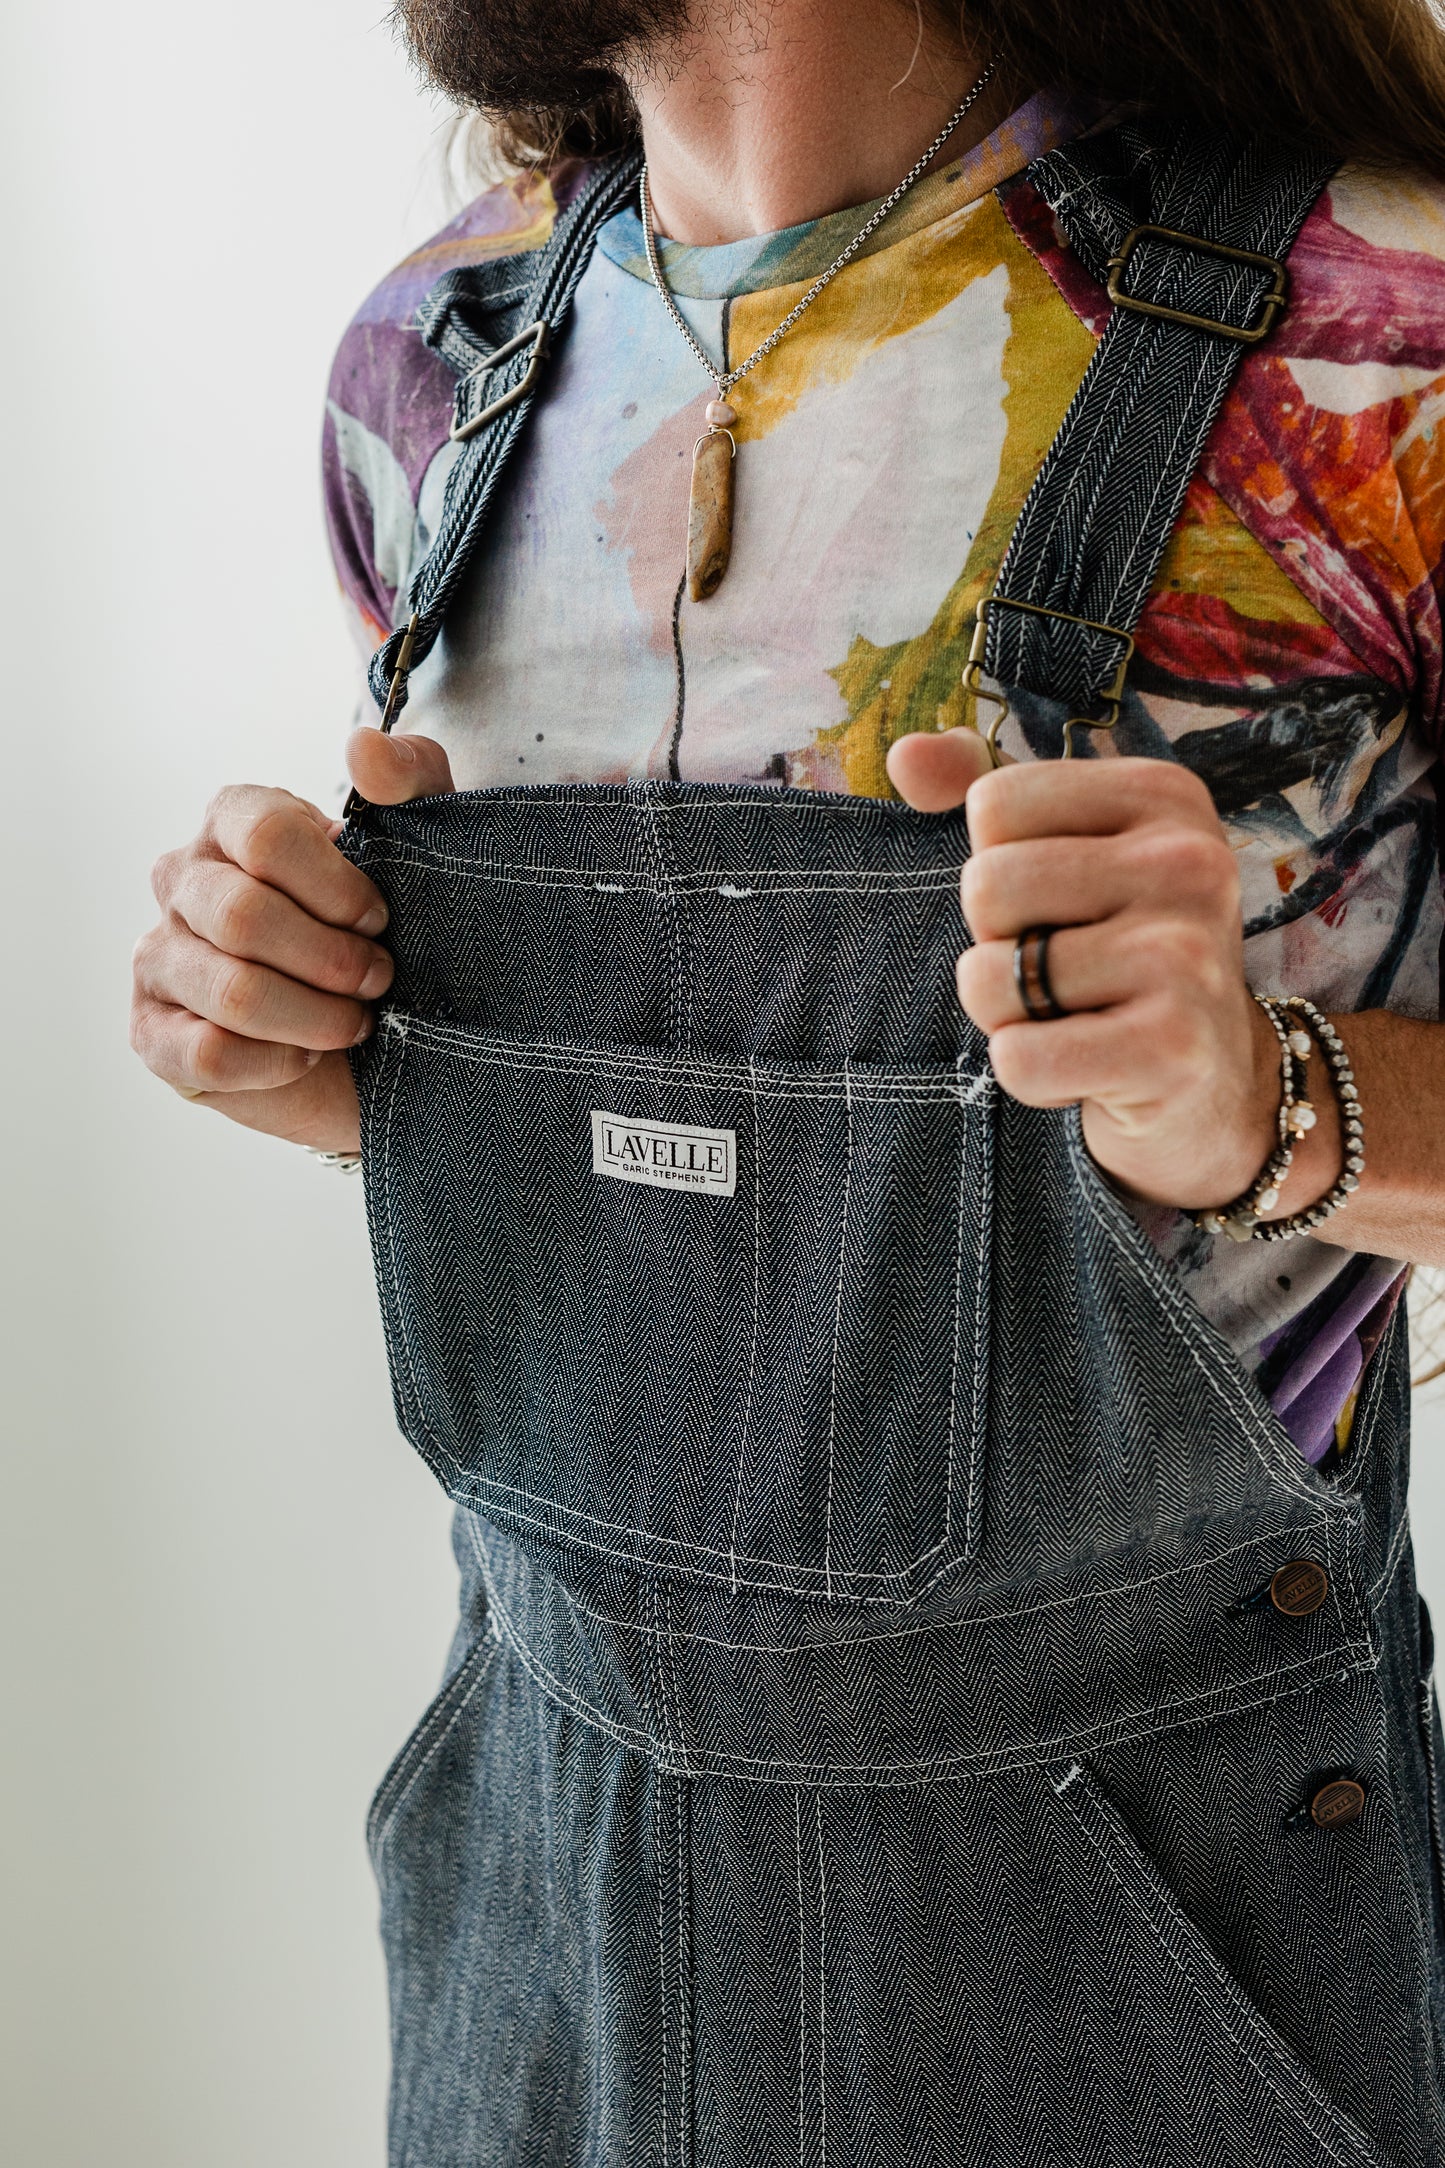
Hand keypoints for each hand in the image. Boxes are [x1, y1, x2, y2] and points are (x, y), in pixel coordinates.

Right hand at [131, 731, 454, 1151]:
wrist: (376, 1034)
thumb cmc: (388, 927)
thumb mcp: (425, 841)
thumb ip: (409, 777)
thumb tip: (363, 746)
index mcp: (234, 819)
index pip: (266, 836)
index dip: (337, 888)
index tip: (379, 918)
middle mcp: (181, 879)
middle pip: (243, 917)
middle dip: (332, 960)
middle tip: (379, 979)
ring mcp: (157, 957)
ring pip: (233, 991)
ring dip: (315, 1017)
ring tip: (355, 1023)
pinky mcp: (152, 1034)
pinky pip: (209, 1053)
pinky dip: (278, 1062)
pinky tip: (307, 1054)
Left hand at [886, 729, 1338, 1213]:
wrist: (1214, 1080)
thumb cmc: (1117, 953)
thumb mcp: (1068, 854)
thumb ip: (985, 792)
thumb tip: (906, 756)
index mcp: (1163, 795)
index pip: (994, 806)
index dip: (1000, 869)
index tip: (1062, 904)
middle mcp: (1189, 862)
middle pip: (986, 886)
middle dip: (997, 944)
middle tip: (1061, 971)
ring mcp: (1186, 955)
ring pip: (989, 978)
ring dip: (1008, 1016)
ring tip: (1074, 1018)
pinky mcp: (1171, 1048)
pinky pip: (1019, 1057)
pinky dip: (1028, 1075)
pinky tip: (1084, 1069)